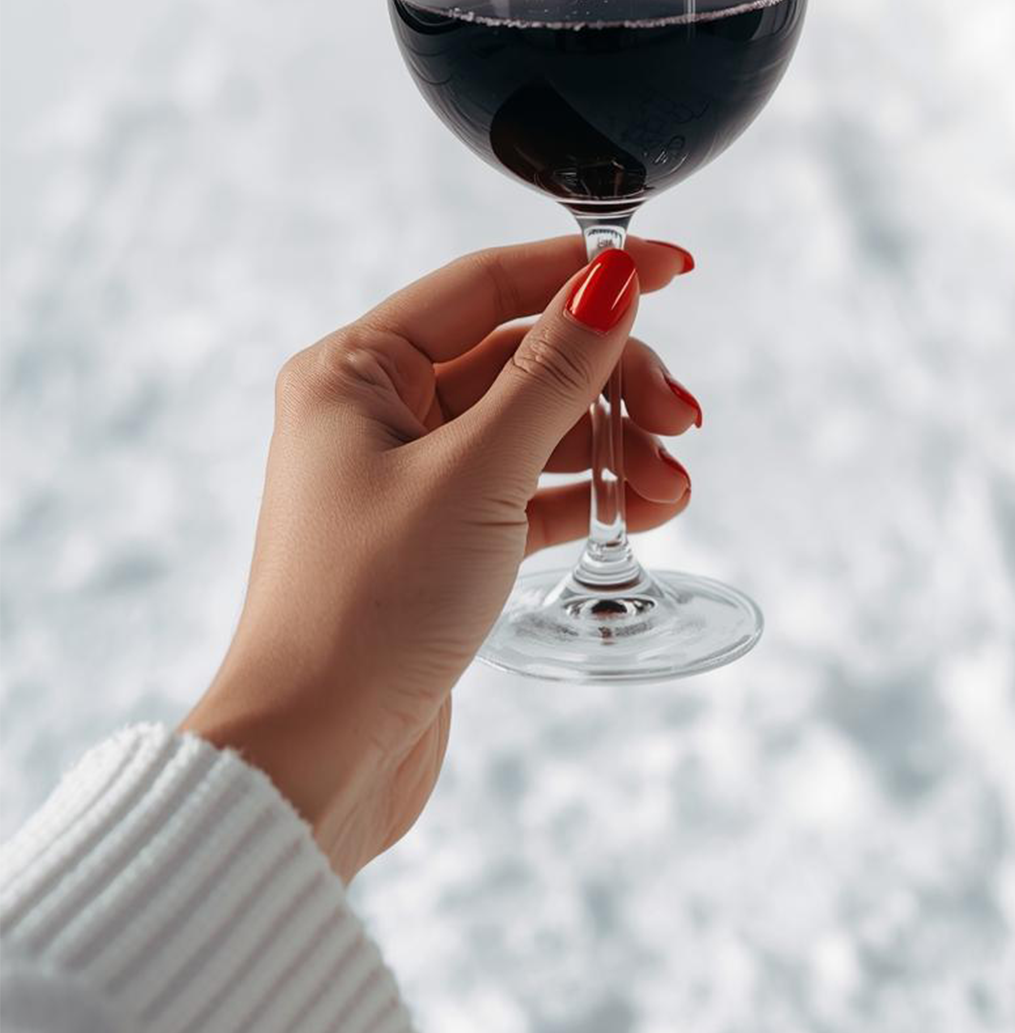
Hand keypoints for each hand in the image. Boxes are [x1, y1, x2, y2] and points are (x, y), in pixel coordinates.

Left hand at [181, 236, 697, 880]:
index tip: (676, 268)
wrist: (312, 764)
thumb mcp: (476, 475)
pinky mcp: (439, 545)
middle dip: (611, 380)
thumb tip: (611, 278)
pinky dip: (587, 495)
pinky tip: (647, 508)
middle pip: (522, 357)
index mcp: (355, 370)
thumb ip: (553, 373)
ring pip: (534, 428)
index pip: (491, 285)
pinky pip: (528, 491)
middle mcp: (375, 414)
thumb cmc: (367, 610)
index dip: (587, 272)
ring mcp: (409, 481)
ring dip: (611, 444)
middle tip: (684, 419)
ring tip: (673, 484)